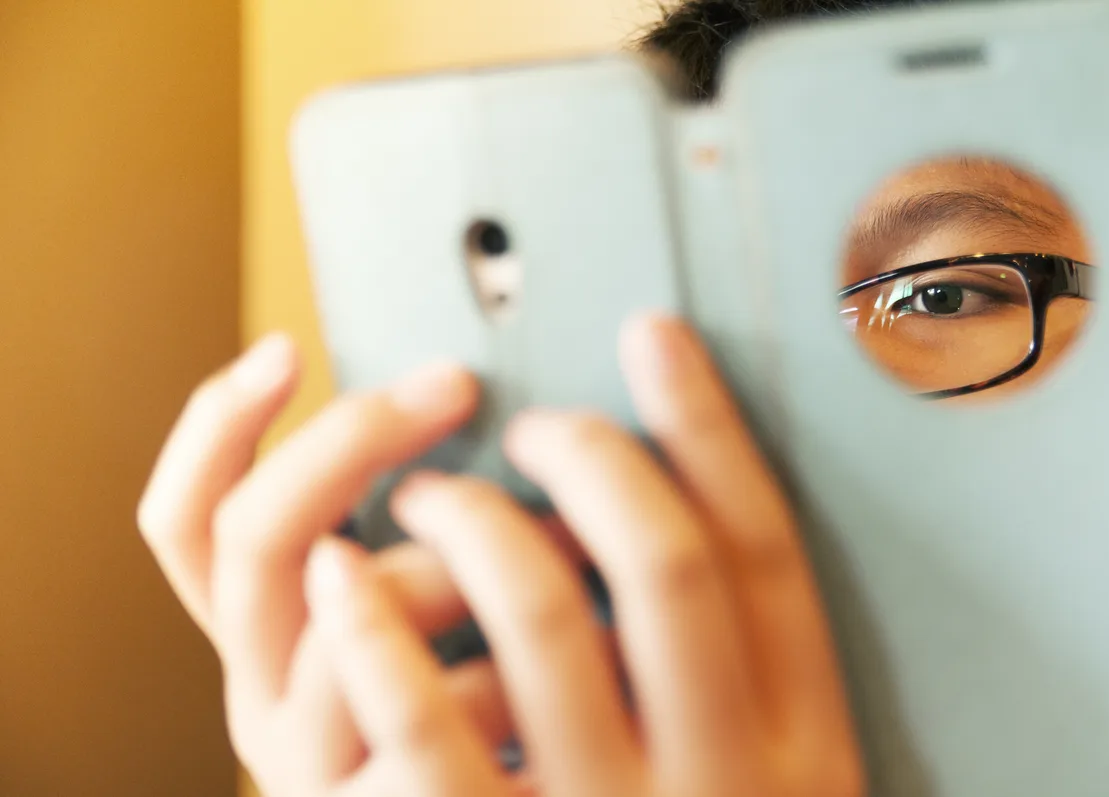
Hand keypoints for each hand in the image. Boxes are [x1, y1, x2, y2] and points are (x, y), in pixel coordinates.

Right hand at [137, 335, 521, 794]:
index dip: (217, 427)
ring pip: (350, 606)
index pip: (184, 523)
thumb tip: (462, 397)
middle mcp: (262, 691)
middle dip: (351, 438)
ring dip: (458, 553)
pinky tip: (574, 654)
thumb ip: (418, 534)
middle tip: (453, 383)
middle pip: (254, 533)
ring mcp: (314, 756)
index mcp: (263, 637)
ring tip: (561, 540)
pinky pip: (439, 703)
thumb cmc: (491, 711)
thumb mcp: (430, 615)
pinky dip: (509, 658)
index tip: (285, 346)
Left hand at [305, 314, 864, 796]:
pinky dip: (375, 630)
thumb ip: (741, 690)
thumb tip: (667, 532)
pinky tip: (341, 573)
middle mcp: (722, 778)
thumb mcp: (774, 794)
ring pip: (538, 612)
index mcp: (803, 746)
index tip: (650, 336)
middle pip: (660, 559)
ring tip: (424, 489)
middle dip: (587, 457)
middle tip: (528, 426)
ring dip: (470, 518)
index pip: (765, 549)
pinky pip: (424, 729)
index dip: (706, 427)